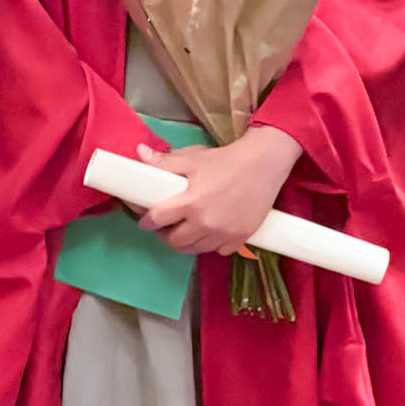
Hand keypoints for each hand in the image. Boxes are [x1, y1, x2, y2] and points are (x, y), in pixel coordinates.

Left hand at [138, 127, 302, 255]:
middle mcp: (205, 222)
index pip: (158, 219)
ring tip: (186, 230)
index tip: (146, 220)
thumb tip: (140, 154)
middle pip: (174, 241)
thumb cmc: (226, 160)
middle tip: (165, 227)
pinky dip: (211, 245)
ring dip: (186, 242)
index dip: (147, 221)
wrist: (264, 164)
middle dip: (165, 235)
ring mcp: (223, 234)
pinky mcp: (240, 239)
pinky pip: (218, 251)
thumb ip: (165, 162)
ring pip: (195, 250)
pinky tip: (210, 233)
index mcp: (190, 202)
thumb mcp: (193, 158)